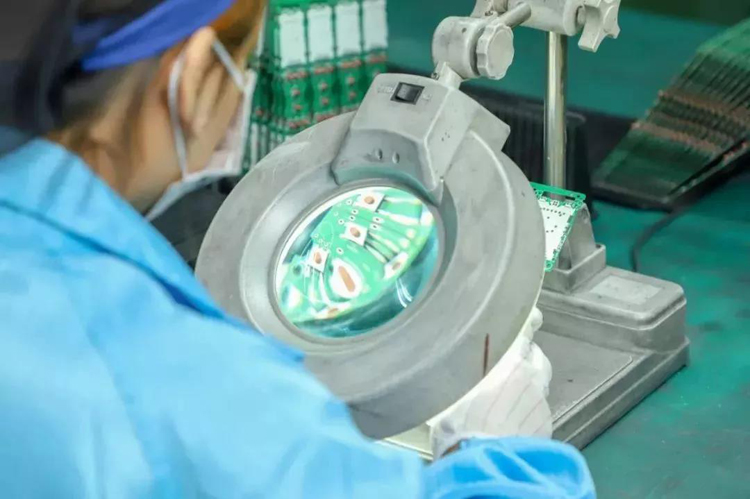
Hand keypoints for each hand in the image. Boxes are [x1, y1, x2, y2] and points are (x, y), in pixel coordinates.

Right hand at [429, 308, 552, 457]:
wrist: (486, 462)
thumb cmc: (461, 424)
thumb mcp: (451, 392)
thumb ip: (462, 374)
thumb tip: (451, 366)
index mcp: (507, 362)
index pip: (526, 331)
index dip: (530, 322)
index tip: (533, 317)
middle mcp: (529, 377)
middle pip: (536, 357)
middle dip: (527, 356)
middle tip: (510, 364)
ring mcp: (540, 403)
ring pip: (540, 383)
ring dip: (530, 384)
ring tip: (511, 396)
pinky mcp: (546, 426)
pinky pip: (539, 409)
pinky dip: (529, 410)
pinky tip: (514, 421)